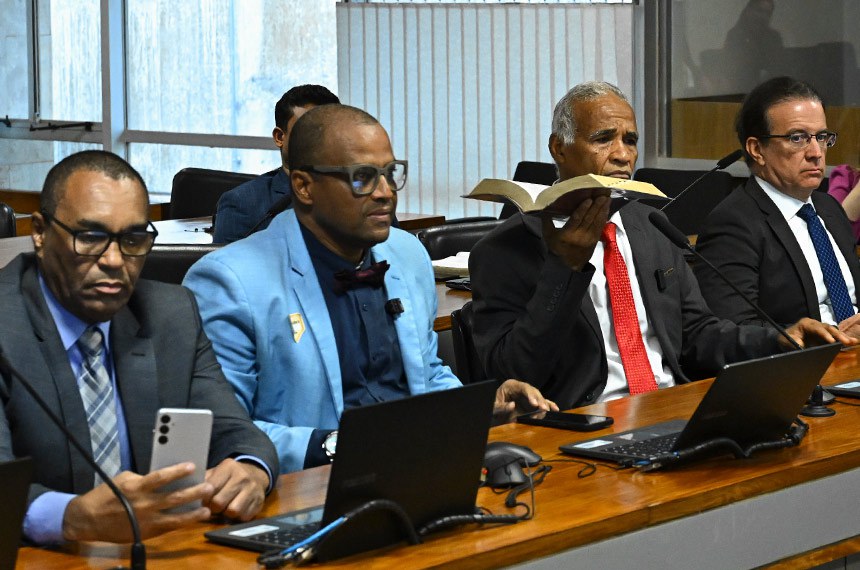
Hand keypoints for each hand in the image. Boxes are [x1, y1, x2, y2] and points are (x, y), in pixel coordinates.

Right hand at [63, 463, 213, 542]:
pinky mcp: (145, 532)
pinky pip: (168, 528)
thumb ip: (143, 477)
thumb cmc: (106, 495)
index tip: (192, 466)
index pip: (160, 477)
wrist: (87, 519)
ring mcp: (145, 520)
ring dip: (193, 512)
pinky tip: (194, 518)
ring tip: (207, 507)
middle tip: (209, 486)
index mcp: (136, 486)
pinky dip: (182, 523)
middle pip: (173, 498)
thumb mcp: (123, 479)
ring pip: (175, 517)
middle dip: (193, 492)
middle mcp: (143, 504)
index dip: (177, 471)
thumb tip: (165, 476)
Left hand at [204, 458, 268, 520]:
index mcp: (229, 467)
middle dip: (214, 508)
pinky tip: (237, 510)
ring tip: (225, 508)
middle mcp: (242, 477)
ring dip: (227, 513)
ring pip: (233, 511)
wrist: (256, 474)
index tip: (204, 501)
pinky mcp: (259, 502)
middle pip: (219, 502)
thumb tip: (191, 492)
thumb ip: (204, 480)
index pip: (211, 487)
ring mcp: (252, 489)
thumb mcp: (218, 471)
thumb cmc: (230, 476)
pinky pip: (244, 517)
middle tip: (214, 507)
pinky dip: (238, 517)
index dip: (204, 498)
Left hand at [492, 379, 558, 424]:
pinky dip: (549, 405)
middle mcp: (521, 389)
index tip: (534, 404)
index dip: (530, 395)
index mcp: (511, 385)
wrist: (493, 411)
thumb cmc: (493, 406)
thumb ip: (501, 407)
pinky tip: (555, 409)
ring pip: (539, 398)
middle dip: (539, 400)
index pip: (524, 387)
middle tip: (543, 409)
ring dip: (544, 405)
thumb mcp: (493, 407)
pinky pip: (542, 402)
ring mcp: (527, 396)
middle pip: (534, 392)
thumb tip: (512, 406)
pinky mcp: (531, 403)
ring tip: (545, 411)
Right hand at [542, 193, 609, 270]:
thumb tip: (546, 205)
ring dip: (602, 209)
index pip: (576, 219)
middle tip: (602, 195)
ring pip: (597, 221)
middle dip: (596, 206)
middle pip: (589, 218)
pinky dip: (604, 216)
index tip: (588, 199)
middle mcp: (580, 235)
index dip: (583, 209)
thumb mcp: (548, 235)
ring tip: (607, 198)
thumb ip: (547, 220)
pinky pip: (600, 226)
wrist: (568, 264)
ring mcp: (589, 238)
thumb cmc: (557, 247)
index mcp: (567, 234)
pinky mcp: (595, 239)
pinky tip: (606, 208)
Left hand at [781, 317, 858, 349]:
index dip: (824, 334)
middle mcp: (815, 324)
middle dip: (837, 335)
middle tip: (846, 341)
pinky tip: (852, 342)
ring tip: (852, 341)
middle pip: (828, 328)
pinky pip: (834, 336)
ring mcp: (820, 329)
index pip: (817, 328)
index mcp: (805, 323)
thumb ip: (796, 344)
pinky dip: (842, 339)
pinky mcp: (824, 335)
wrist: (785, 339)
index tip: (831, 341)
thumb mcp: (787, 341)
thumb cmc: (785, 338)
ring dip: (843, 337)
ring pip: (833, 331)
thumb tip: (805, 349)